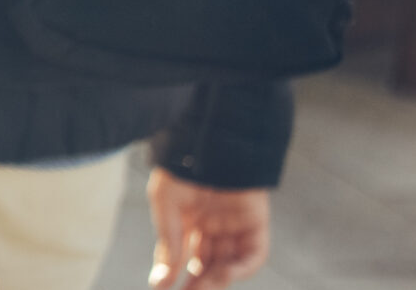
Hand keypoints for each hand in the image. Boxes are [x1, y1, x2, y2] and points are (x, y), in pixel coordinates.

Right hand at [148, 169, 269, 288]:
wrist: (211, 139)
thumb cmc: (182, 166)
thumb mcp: (165, 203)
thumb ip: (168, 240)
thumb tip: (161, 279)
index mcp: (186, 218)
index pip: (179, 254)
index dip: (170, 272)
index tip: (160, 288)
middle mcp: (210, 225)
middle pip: (205, 264)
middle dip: (198, 284)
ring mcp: (233, 225)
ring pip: (227, 263)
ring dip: (217, 280)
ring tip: (204, 288)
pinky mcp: (255, 223)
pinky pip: (253, 254)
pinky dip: (242, 268)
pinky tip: (224, 273)